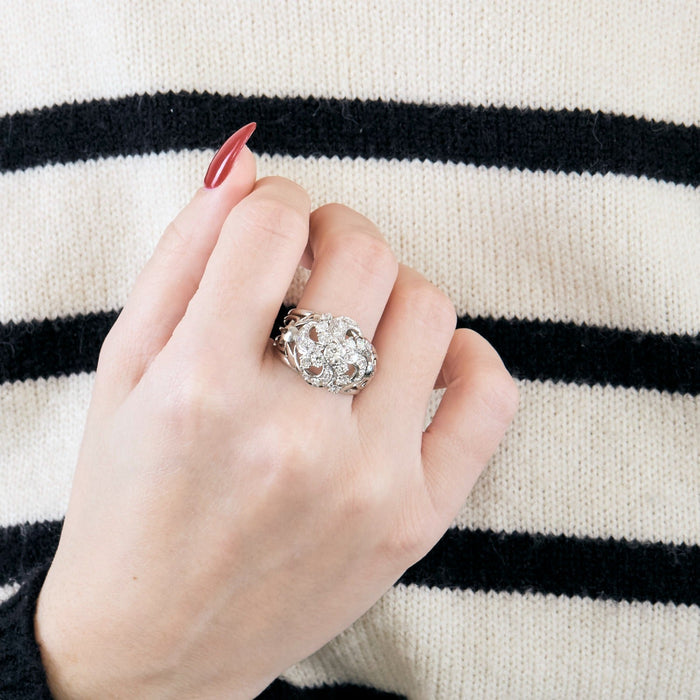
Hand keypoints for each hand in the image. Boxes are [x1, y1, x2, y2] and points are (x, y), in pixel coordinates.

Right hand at [34, 137, 517, 698]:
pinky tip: (423, 362)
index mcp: (201, 390)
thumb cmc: (129, 500)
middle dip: (336, 232)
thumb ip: (181, 259)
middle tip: (312, 260)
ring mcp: (366, 483)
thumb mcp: (123, 372)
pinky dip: (466, 356)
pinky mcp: (414, 520)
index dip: (273, 204)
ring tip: (354, 318)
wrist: (158, 644)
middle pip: (365, 256)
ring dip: (391, 289)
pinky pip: (488, 396)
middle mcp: (292, 436)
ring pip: (428, 309)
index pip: (269, 227)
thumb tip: (244, 166)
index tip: (270, 225)